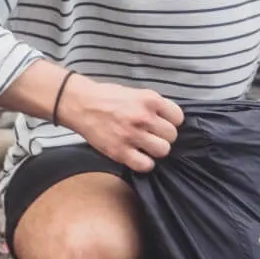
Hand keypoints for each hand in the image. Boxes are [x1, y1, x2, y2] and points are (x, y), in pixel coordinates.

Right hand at [58, 76, 182, 172]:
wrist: (81, 104)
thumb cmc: (109, 97)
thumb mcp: (137, 93)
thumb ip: (155, 106)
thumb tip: (171, 121)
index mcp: (150, 100)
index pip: (178, 117)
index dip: (172, 122)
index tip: (163, 124)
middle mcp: (143, 117)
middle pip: (172, 136)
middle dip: (164, 136)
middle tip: (152, 135)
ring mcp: (132, 135)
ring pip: (162, 150)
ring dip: (156, 150)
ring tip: (146, 146)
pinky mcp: (119, 151)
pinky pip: (145, 165)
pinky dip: (144, 163)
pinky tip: (137, 156)